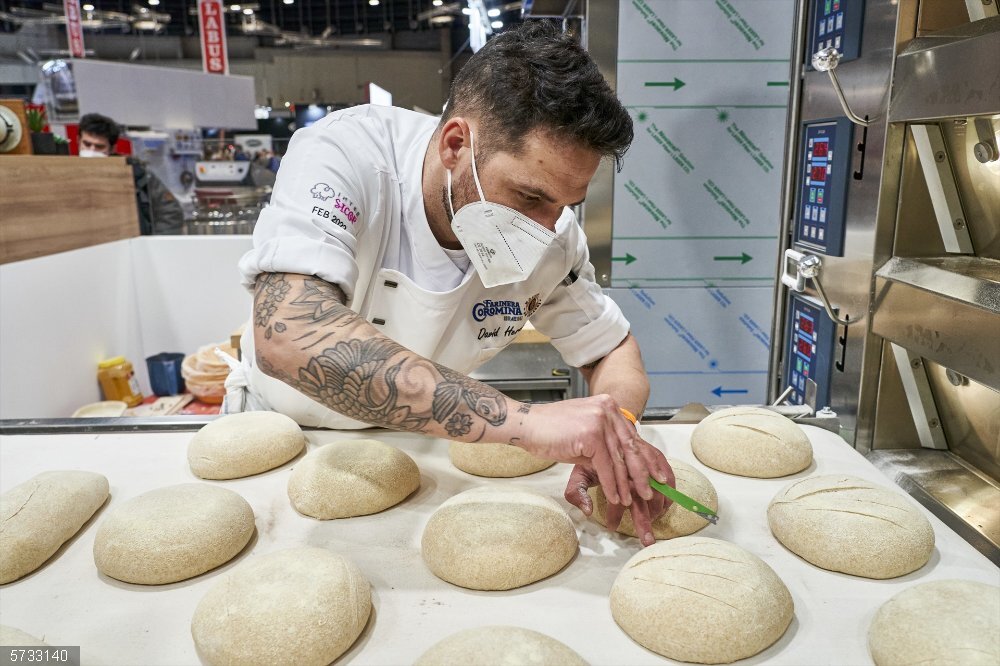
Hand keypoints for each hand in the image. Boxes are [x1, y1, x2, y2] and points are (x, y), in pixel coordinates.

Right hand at [517, 395, 671, 507]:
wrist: (527, 426)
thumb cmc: (551, 431)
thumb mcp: (584, 435)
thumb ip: (604, 445)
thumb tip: (621, 465)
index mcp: (609, 406)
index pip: (632, 437)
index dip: (646, 459)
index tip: (658, 476)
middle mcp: (608, 409)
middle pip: (631, 447)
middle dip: (642, 473)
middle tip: (651, 492)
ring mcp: (600, 420)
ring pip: (619, 460)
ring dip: (626, 484)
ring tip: (631, 501)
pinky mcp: (591, 434)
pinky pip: (606, 466)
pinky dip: (611, 485)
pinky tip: (614, 498)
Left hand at [564, 462, 673, 546]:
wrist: (601, 428)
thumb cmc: (590, 453)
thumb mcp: (578, 472)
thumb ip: (577, 492)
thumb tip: (587, 511)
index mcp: (608, 467)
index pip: (614, 494)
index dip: (614, 512)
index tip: (611, 526)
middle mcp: (627, 462)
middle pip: (638, 495)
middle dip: (643, 520)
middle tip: (647, 539)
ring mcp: (641, 457)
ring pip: (655, 485)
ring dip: (657, 507)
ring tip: (656, 522)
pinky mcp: (651, 451)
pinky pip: (665, 469)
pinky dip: (669, 485)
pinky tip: (668, 501)